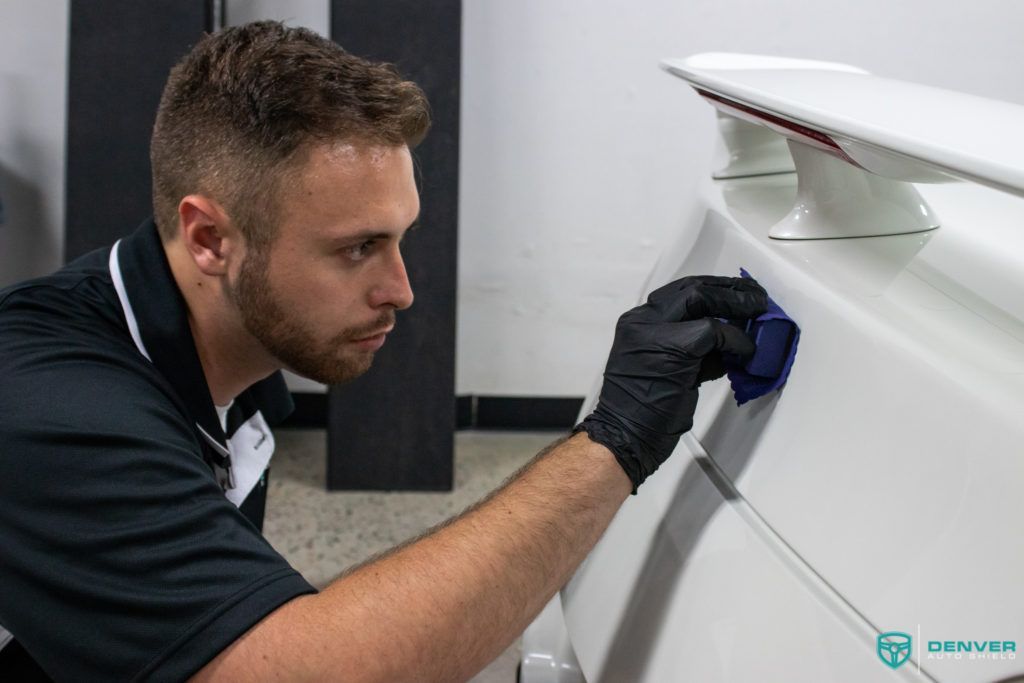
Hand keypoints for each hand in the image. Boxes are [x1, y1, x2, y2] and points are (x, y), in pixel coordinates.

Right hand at [575, 275, 767, 491]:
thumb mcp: (663, 366)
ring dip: (737, 306)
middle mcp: (642, 322)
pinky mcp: (674, 348)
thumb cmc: (642, 411)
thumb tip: (727, 337)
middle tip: (754, 295)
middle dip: (729, 288)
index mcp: (636, 324)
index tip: (735, 292)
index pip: (679, 293)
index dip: (712, 288)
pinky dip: (737, 340)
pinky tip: (747, 351)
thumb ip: (690, 347)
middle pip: (692, 288)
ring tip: (758, 313)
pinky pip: (715, 332)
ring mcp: (654, 332)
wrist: (624, 436)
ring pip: (703, 299)